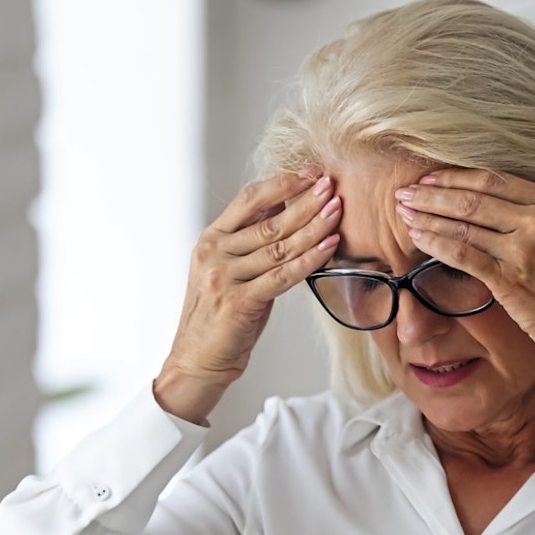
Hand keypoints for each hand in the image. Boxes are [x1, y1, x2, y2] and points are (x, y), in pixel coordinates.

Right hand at [155, 172, 341, 422]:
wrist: (197, 361)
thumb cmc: (220, 317)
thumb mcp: (231, 270)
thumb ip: (253, 242)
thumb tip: (285, 207)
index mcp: (211, 240)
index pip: (248, 199)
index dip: (282, 183)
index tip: (311, 173)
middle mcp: (214, 253)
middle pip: (269, 220)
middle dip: (305, 202)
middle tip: (332, 186)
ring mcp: (224, 277)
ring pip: (279, 246)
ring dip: (313, 226)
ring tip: (337, 211)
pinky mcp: (238, 302)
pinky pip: (282, 275)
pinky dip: (310, 259)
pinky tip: (330, 245)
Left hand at [394, 169, 534, 393]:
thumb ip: (530, 217)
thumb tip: (482, 205)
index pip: (492, 180)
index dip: (455, 177)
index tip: (429, 178)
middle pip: (472, 198)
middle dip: (432, 194)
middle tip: (404, 192)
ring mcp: (525, 249)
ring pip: (463, 224)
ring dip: (427, 216)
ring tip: (403, 212)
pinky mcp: (511, 279)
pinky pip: (462, 254)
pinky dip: (435, 243)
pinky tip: (417, 238)